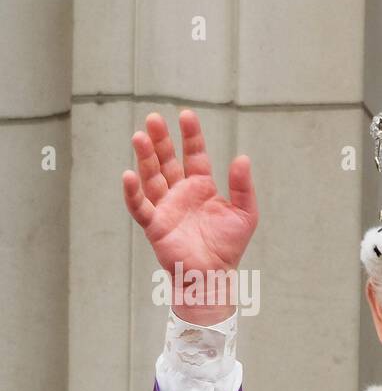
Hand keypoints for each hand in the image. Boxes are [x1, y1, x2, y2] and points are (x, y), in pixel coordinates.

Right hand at [122, 110, 257, 320]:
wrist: (214, 275)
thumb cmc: (228, 246)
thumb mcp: (245, 214)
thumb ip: (243, 187)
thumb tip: (242, 158)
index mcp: (201, 187)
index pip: (194, 155)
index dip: (191, 136)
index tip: (186, 115)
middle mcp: (180, 192)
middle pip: (167, 160)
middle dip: (161, 140)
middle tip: (153, 117)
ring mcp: (165, 207)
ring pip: (151, 176)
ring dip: (144, 157)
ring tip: (139, 136)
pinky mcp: (154, 225)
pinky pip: (140, 206)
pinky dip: (132, 192)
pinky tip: (128, 175)